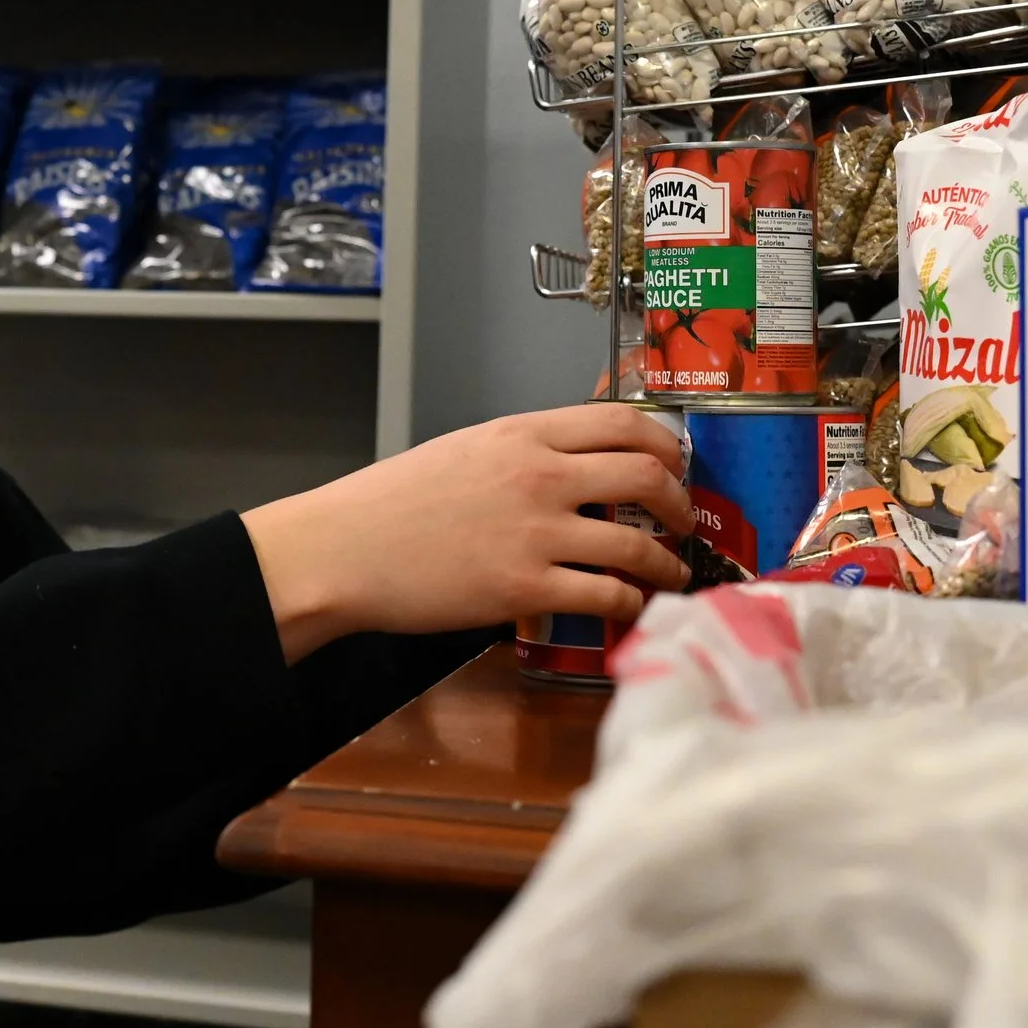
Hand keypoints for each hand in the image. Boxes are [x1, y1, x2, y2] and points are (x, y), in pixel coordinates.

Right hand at [241, 403, 691, 663]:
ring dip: (667, 561)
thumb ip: (522, 453)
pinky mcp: (524, 588)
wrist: (345, 549)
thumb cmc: (389, 504)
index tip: (674, 463)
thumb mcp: (463, 451)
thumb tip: (572, 469)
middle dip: (679, 501)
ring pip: (637, 542)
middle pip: (646, 475)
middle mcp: (540, 476)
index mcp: (522, 434)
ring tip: (672, 572)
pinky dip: (630, 602)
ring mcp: (536, 533)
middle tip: (683, 518)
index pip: (622, 421)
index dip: (665, 443)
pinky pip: (605, 594)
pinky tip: (630, 606)